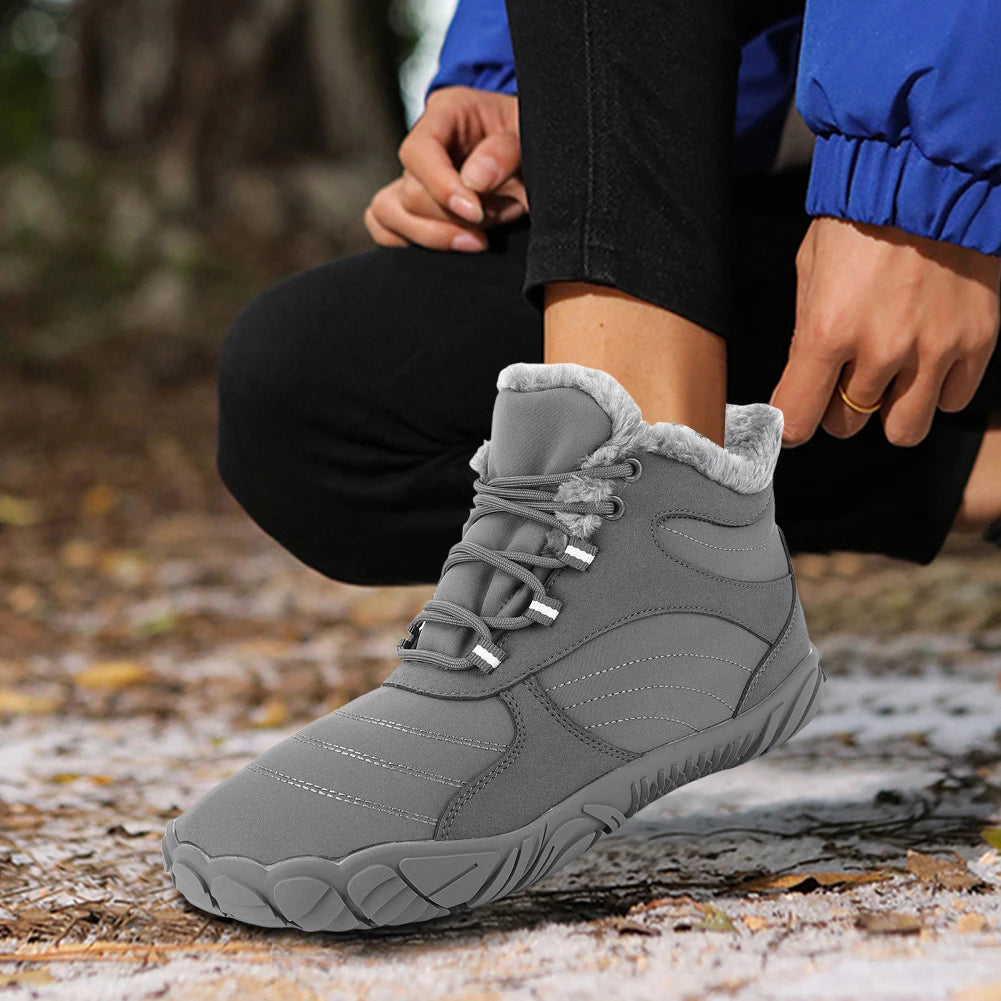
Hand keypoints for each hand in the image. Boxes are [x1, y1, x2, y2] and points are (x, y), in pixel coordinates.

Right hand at [364, 86, 526, 251]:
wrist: (534, 159)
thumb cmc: (531, 142)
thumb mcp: (531, 138)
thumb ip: (507, 152)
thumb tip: (474, 180)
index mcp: (447, 114)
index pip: (419, 152)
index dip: (441, 187)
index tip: (476, 213)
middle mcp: (423, 145)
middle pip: (410, 193)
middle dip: (452, 218)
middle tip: (493, 219)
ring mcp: (411, 177)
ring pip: (389, 213)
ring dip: (433, 236)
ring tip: (476, 240)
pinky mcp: (409, 206)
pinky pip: (382, 227)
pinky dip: (407, 241)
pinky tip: (449, 244)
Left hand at [771, 218, 1000, 447]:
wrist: (931, 174)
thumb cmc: (861, 217)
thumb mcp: (810, 272)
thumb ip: (807, 335)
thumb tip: (804, 383)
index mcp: (828, 330)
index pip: (799, 420)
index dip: (791, 425)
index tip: (795, 416)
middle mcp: (881, 348)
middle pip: (847, 424)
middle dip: (840, 407)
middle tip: (845, 376)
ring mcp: (934, 349)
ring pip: (903, 429)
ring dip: (889, 410)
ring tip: (889, 376)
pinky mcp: (977, 341)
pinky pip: (951, 401)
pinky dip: (936, 389)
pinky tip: (926, 359)